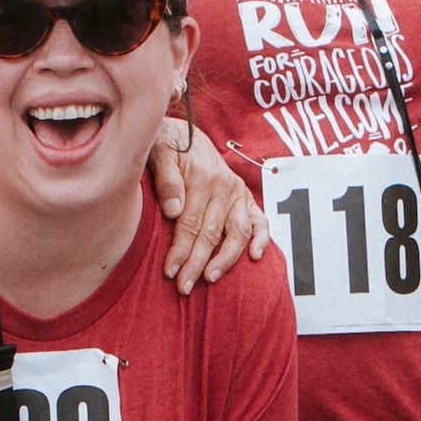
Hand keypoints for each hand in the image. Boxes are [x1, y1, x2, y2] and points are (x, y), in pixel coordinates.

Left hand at [152, 123, 263, 289]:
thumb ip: (166, 180)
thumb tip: (173, 211)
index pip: (190, 223)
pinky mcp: (246, 199)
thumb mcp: (159, 153)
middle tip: (183, 287)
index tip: (169, 272)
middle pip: (211, 234)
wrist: (183, 134)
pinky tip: (255, 257)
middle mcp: (225, 187)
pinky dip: (261, 239)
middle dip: (196, 263)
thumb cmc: (166, 147)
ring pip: (236, 233)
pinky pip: (260, 222)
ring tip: (210, 278)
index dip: (179, 250)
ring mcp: (238, 194)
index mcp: (203, 178)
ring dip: (225, 259)